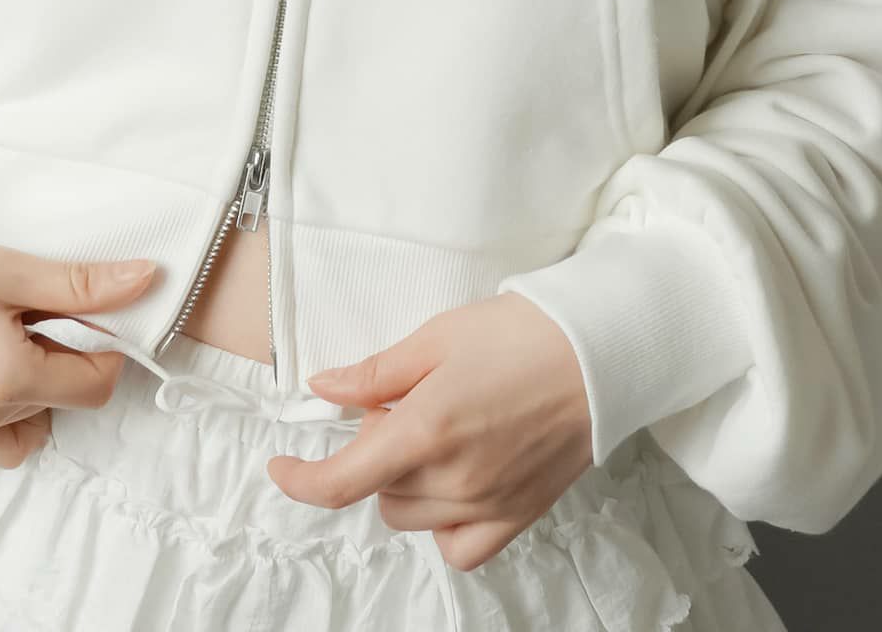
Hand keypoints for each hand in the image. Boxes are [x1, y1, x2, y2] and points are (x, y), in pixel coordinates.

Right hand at [0, 214, 158, 468]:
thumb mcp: (11, 269)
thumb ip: (82, 285)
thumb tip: (148, 280)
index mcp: (5, 381)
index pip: (96, 383)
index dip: (106, 343)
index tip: (86, 308)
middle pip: (67, 404)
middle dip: (71, 361)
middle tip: (40, 312)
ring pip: (34, 428)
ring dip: (42, 390)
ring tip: (15, 336)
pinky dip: (9, 408)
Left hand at [266, 293, 593, 572]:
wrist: (598, 352)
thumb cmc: (520, 335)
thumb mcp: (435, 338)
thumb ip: (374, 373)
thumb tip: (323, 388)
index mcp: (427, 431)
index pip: (342, 481)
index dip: (300, 481)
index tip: (282, 467)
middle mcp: (455, 479)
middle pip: (377, 491)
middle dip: (372, 450)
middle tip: (399, 404)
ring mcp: (488, 504)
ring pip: (411, 517)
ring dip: (403, 482)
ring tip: (435, 431)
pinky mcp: (518, 515)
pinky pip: (459, 546)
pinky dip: (441, 522)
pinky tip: (450, 482)